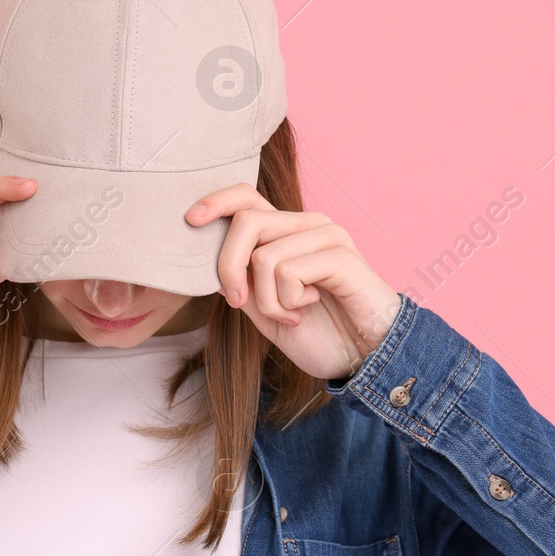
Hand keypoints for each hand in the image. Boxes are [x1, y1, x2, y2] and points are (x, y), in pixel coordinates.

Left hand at [186, 184, 401, 380]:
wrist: (363, 358)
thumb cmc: (318, 333)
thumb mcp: (265, 308)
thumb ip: (241, 281)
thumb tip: (209, 261)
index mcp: (287, 232)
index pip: (247, 197)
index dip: (216, 202)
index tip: (191, 220)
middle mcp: (307, 224)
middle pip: (246, 222)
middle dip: (229, 268)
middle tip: (240, 303)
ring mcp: (328, 236)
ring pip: (264, 255)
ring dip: (266, 299)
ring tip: (291, 314)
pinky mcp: (342, 256)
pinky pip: (289, 271)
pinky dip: (287, 302)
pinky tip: (308, 309)